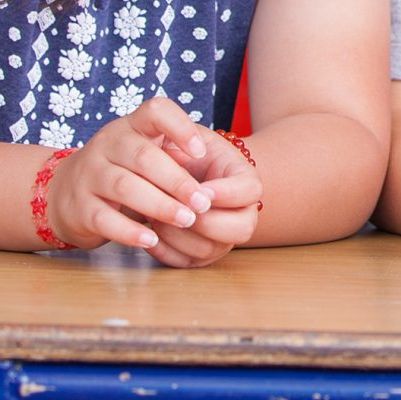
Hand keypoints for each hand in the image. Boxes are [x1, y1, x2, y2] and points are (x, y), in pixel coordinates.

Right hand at [42, 97, 219, 255]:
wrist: (62, 191)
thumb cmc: (121, 170)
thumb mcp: (144, 151)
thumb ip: (174, 157)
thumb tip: (217, 185)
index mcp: (130, 126)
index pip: (155, 111)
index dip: (179, 127)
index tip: (201, 151)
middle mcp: (107, 144)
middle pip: (144, 157)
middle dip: (178, 182)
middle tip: (203, 203)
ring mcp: (89, 174)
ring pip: (125, 187)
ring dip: (160, 206)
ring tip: (187, 220)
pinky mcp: (78, 206)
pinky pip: (104, 218)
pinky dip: (130, 231)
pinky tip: (152, 240)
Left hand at [134, 129, 262, 267]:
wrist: (179, 171)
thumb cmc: (183, 151)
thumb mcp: (187, 136)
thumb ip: (186, 139)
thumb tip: (179, 155)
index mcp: (244, 181)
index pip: (250, 191)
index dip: (226, 194)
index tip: (199, 190)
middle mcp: (241, 213)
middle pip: (241, 229)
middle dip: (205, 221)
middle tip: (177, 208)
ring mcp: (221, 238)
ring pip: (209, 249)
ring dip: (179, 235)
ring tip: (155, 215)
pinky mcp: (198, 256)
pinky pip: (185, 263)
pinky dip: (164, 249)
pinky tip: (149, 229)